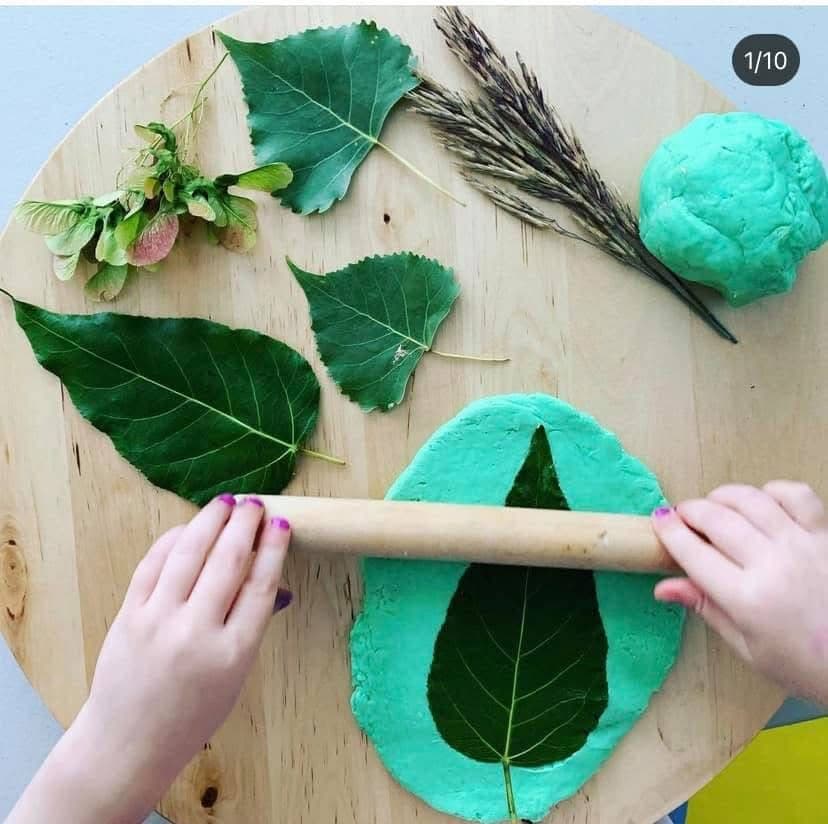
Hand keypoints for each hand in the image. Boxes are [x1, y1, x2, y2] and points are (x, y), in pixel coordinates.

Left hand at [6, 495, 291, 823]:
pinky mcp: (128, 615)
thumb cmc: (192, 714)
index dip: (273, 548)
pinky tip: (189, 528)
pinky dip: (173, 540)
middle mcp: (196, 633)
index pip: (260, 585)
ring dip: (210, 520)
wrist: (128, 742)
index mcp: (233, 653)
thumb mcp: (237, 677)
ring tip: (226, 503)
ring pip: (189, 553)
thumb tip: (273, 580)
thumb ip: (252, 625)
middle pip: (228, 560)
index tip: (280, 524)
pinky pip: (153, 564)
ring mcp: (158, 621)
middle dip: (245, 524)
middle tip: (255, 505)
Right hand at [652, 481, 827, 704]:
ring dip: (723, 496)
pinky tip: (762, 504)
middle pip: (716, 519)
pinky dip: (772, 491)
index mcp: (748, 599)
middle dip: (690, 510)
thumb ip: (707, 609)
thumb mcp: (750, 649)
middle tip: (682, 516)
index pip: (693, 552)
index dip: (668, 531)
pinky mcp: (827, 534)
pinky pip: (796, 495)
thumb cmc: (807, 665)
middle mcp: (773, 564)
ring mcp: (803, 544)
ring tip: (715, 507)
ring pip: (750, 499)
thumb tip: (664, 588)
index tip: (658, 520)